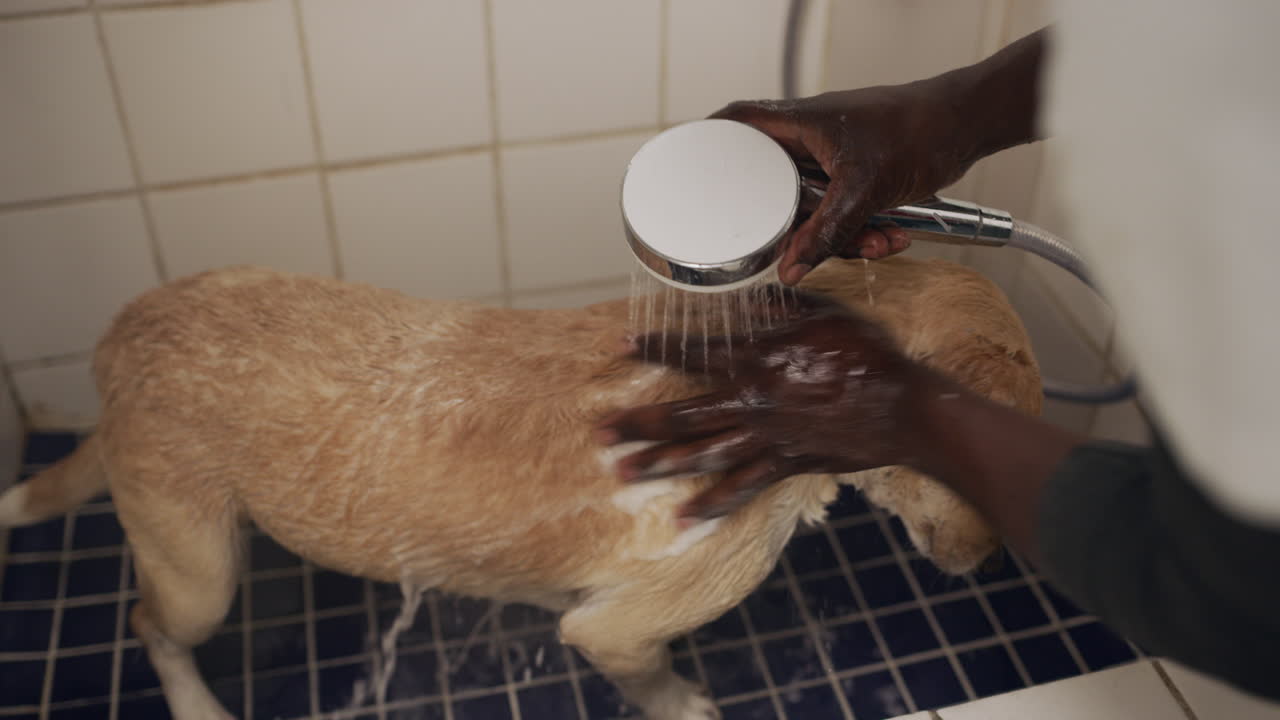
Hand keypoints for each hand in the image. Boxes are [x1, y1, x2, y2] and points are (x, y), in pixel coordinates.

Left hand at [596, 292, 934, 522]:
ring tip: (623, 473)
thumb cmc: (866, 353)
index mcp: (755, 358)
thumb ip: (779, 306)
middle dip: (636, 424)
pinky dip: (712, 505)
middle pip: (680, 415)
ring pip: (700, 454)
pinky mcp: (783, 464)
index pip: (691, 352)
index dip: (653, 348)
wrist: (902, 406)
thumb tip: (750, 294)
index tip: (620, 347)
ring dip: (658, 465)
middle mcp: (751, 400)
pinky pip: (740, 488)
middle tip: (600, 432)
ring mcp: (764, 437)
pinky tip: (684, 519)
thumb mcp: (821, 314)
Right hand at [712, 84, 973, 283]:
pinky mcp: (856, 176)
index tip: (690, 169)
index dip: (709, 143)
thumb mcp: (863, 191)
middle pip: (773, 185)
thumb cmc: (918, 130)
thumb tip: (789, 269)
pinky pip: (843, 212)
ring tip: (877, 242)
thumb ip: (825, 234)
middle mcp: (809, 138)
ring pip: (814, 207)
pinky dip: (863, 230)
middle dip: (797, 225)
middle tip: (804, 247)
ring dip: (842, 235)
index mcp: (798, 123)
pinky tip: (892, 236)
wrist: (969, 125)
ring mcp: (832, 158)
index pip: (737, 123)